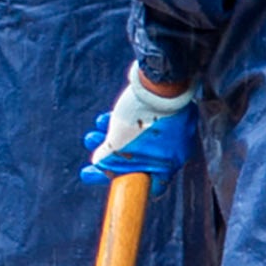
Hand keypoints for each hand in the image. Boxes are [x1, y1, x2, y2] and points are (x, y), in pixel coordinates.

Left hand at [83, 67, 194, 185]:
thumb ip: (109, 160)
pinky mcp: (167, 113)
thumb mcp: (118, 144)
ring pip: (137, 140)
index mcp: (168, 164)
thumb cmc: (141, 118)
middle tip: (91, 155)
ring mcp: (172, 130)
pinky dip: (123, 124)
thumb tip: (98, 165)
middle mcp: (174, 150)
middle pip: (138, 161)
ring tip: (91, 135)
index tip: (104, 180)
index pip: (149, 185)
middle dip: (111, 157)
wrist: (161, 80)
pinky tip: (103, 119)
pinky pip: (143, 124)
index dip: (122, 184)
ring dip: (111, 138)